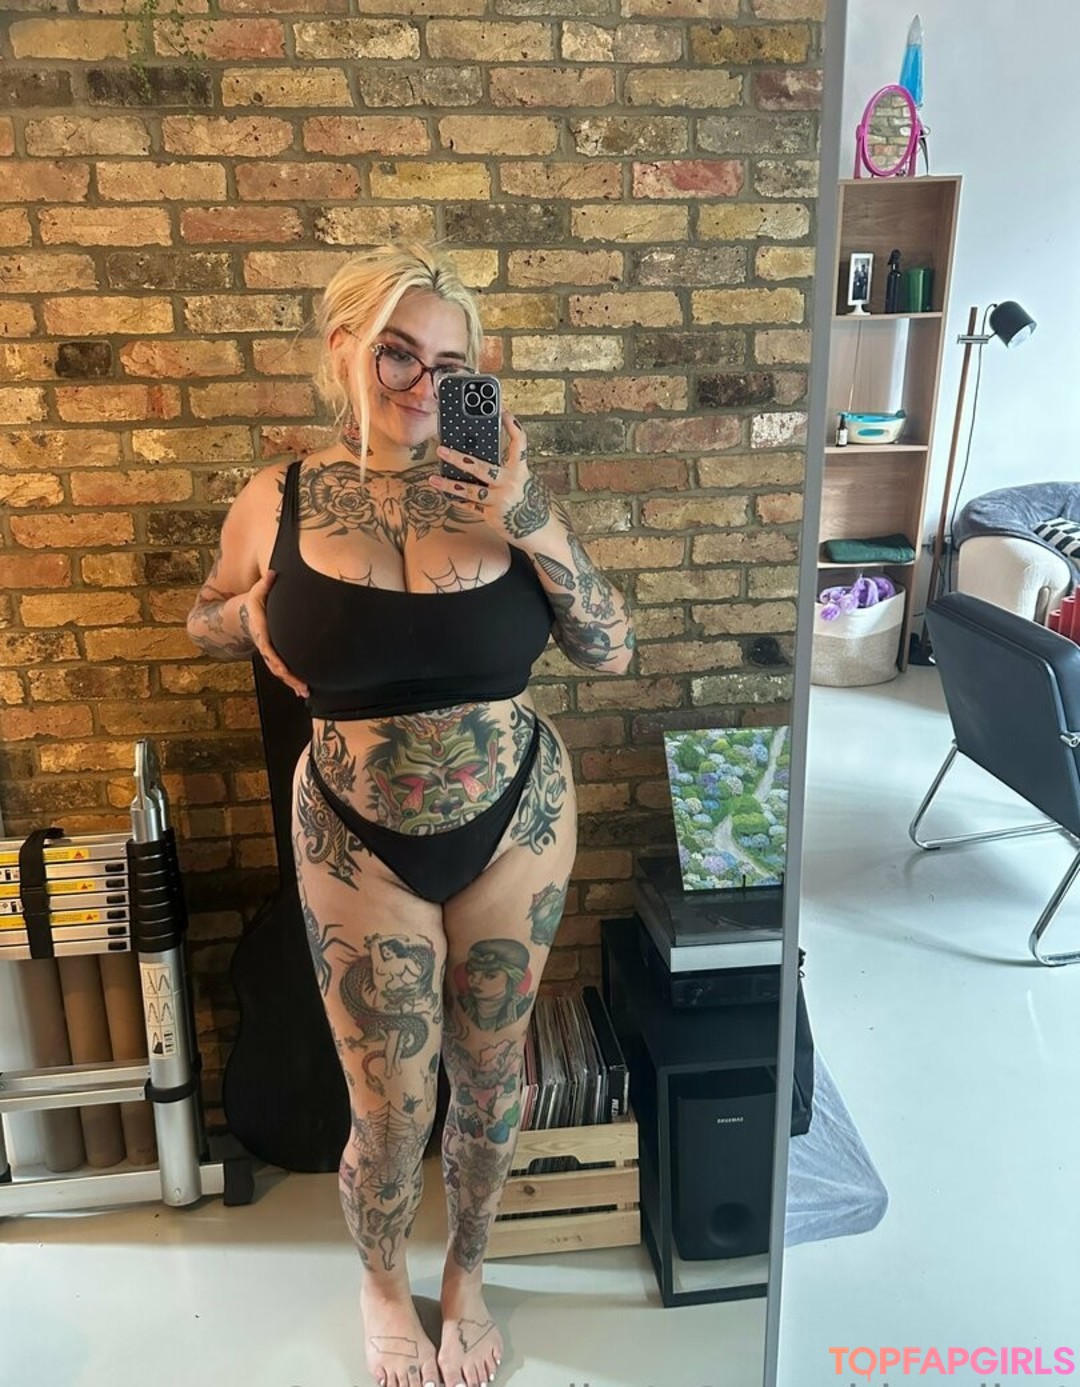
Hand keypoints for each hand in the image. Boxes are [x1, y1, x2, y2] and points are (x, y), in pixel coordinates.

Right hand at [241, 571, 309, 697]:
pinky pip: (284, 671)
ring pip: (281, 673)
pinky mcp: (277, 656)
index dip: (277, 660)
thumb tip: (273, 573)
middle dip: (290, 678)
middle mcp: (265, 648)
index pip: (269, 650)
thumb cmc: (254, 604)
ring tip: (306, 692)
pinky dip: (293, 681)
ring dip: (293, 683)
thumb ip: (265, 584)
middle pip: (277, 667)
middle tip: (303, 686)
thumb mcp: (257, 592)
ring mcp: (271, 654)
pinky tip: (303, 690)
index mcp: (261, 634)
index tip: (285, 669)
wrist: (247, 616)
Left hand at [429, 412, 552, 543]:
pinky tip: (447, 495)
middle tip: (441, 449)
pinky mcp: (493, 516)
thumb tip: (481, 461)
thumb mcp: (525, 482)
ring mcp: (500, 501)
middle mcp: (510, 484)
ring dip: (450, 485)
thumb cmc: (531, 504)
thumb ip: (507, 472)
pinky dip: (459, 501)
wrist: (541, 532)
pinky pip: (472, 507)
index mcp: (521, 472)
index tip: (504, 413)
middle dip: (459, 458)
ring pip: (471, 491)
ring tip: (433, 479)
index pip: (520, 444)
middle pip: (482, 468)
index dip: (513, 427)